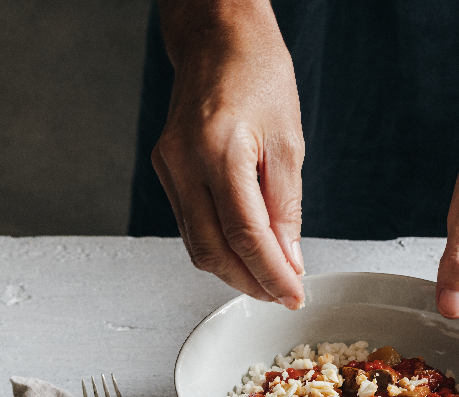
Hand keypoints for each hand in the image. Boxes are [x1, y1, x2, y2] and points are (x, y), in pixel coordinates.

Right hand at [151, 1, 305, 308]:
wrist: (217, 38)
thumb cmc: (258, 75)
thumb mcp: (288, 141)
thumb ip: (286, 206)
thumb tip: (289, 259)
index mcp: (218, 152)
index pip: (245, 235)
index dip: (271, 273)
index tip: (294, 295)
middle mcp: (183, 163)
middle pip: (211, 250)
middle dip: (249, 282)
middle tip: (282, 295)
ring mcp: (168, 167)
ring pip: (195, 244)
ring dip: (231, 270)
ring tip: (267, 280)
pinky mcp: (164, 168)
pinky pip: (188, 223)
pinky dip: (216, 245)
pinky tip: (243, 252)